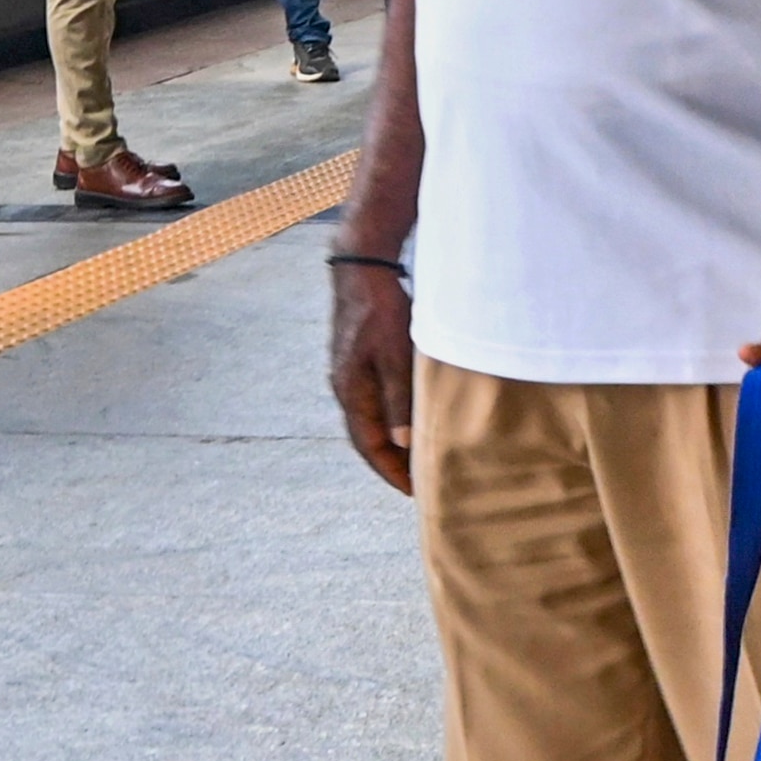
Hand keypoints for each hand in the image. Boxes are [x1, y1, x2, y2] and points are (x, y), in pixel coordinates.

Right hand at [328, 257, 415, 492]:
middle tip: (415, 482)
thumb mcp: (395, 358)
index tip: (412, 491)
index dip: (390, 470)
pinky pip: (371, 402)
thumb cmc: (381, 311)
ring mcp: (348, 374)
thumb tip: (401, 443)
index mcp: (351, 392)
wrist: (362, 269)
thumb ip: (399, 401)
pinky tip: (404, 419)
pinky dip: (388, 419)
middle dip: (389, 462)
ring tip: (413, 457)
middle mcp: (344, 388)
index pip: (369, 445)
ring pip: (368, 420)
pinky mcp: (356, 361)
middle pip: (366, 438)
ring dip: (388, 441)